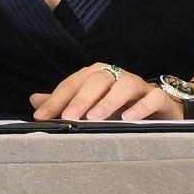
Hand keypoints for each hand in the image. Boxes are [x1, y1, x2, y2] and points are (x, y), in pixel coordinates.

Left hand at [34, 61, 180, 122]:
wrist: (159, 109)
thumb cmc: (119, 107)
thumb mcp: (90, 106)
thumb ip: (64, 103)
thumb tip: (34, 101)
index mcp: (96, 75)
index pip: (72, 83)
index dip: (56, 100)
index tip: (41, 117)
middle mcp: (116, 75)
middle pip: (96, 80)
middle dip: (80, 99)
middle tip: (68, 118)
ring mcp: (138, 85)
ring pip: (123, 85)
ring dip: (108, 101)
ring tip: (94, 118)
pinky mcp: (158, 97)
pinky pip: (152, 97)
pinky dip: (141, 106)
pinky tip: (128, 118)